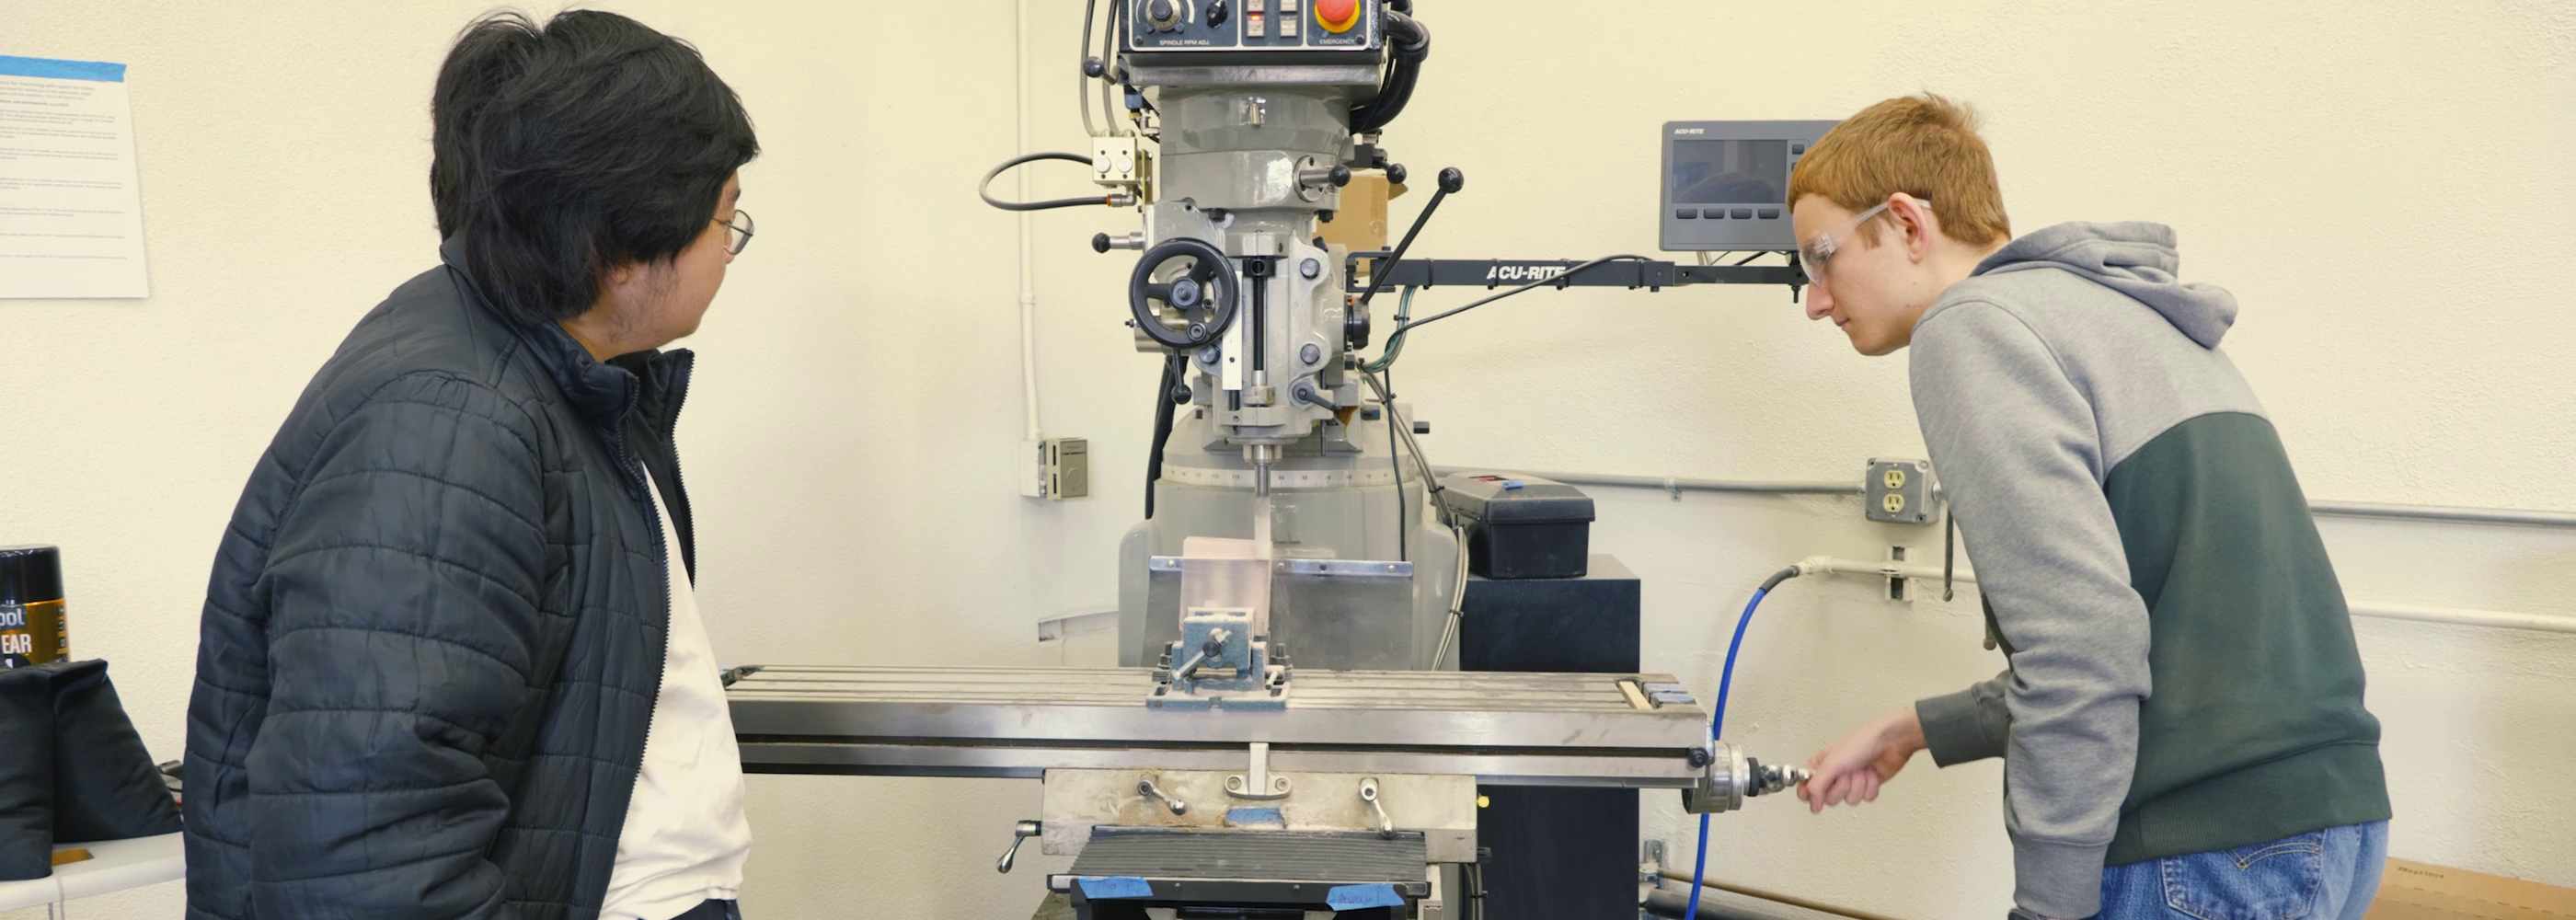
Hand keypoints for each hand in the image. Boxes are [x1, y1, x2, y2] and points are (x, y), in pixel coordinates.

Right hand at [1797, 705, 1926, 812]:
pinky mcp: (1866, 786)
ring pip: (1850, 800)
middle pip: (1830, 799)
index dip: (1812, 793)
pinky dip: (1871, 786)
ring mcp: (1851, 782)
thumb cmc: (1861, 743)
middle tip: (1847, 772)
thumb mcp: (1832, 763)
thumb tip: (1812, 805)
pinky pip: (1866, 799)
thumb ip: (1817, 786)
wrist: (1890, 743)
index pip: (1806, 789)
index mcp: (1820, 766)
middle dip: (1843, 786)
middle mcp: (1834, 775)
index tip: (1821, 789)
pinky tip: (1871, 773)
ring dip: (1859, 785)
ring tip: (1861, 769)